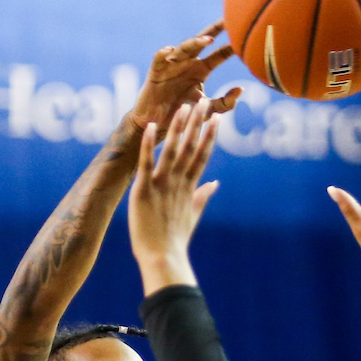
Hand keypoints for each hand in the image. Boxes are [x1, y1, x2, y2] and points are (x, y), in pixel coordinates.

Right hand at [129, 21, 240, 138]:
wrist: (158, 125)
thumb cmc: (183, 115)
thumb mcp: (207, 110)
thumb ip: (224, 103)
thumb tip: (241, 89)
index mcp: (201, 70)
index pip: (218, 55)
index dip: (230, 47)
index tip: (244, 38)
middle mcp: (188, 63)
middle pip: (201, 42)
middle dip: (214, 30)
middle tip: (227, 19)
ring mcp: (171, 66)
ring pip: (183, 48)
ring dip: (194, 42)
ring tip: (208, 39)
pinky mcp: (155, 72)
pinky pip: (158, 59)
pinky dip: (163, 53)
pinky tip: (170, 50)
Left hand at [129, 100, 218, 293]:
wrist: (162, 259)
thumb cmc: (174, 242)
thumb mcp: (192, 217)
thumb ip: (202, 197)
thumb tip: (215, 183)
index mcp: (189, 188)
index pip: (202, 157)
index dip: (209, 137)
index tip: (217, 119)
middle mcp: (178, 183)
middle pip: (190, 148)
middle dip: (197, 125)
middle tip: (203, 101)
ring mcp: (162, 185)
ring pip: (172, 151)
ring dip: (178, 128)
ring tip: (184, 107)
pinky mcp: (144, 189)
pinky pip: (146, 163)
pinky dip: (149, 144)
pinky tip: (153, 126)